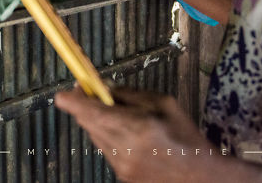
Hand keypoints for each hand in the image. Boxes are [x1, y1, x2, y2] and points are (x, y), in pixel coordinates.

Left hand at [55, 85, 218, 182]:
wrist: (199, 177)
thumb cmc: (185, 136)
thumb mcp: (163, 103)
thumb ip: (131, 95)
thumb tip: (104, 87)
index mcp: (137, 127)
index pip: (94, 113)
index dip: (74, 103)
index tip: (61, 95)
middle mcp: (124, 149)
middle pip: (89, 124)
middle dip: (85, 107)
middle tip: (89, 92)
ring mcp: (121, 166)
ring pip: (95, 137)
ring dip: (98, 122)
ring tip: (117, 114)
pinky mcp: (121, 176)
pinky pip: (105, 150)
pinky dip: (108, 137)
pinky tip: (126, 134)